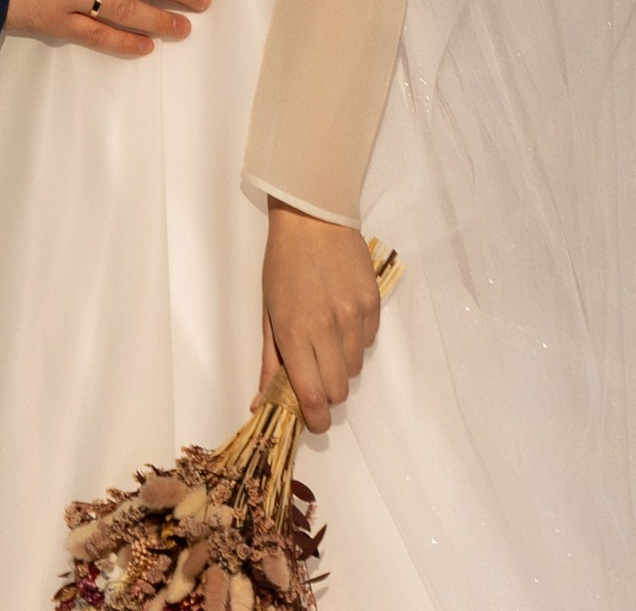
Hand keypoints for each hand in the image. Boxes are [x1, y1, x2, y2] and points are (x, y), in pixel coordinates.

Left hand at [260, 204, 380, 432]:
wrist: (314, 216)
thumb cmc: (283, 263)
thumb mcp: (268, 311)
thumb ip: (270, 360)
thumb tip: (262, 404)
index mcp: (294, 331)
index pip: (312, 396)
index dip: (315, 418)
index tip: (312, 419)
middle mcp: (326, 328)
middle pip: (337, 391)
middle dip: (326, 391)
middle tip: (316, 371)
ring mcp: (353, 316)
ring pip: (355, 369)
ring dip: (341, 365)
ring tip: (328, 336)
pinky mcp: (373, 304)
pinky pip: (368, 342)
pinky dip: (356, 341)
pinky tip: (343, 316)